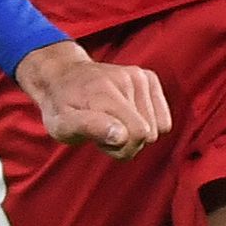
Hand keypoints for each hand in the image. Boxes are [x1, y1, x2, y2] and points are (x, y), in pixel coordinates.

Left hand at [15, 41, 172, 159]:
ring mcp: (139, 76)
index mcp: (103, 92)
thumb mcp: (62, 124)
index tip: (98, 141)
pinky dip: (147, 123)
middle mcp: (125, 79)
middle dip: (127, 142)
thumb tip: (122, 135)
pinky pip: (164, 120)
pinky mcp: (148, 78)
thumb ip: (89, 128)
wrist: (63, 76)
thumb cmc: (61, 107)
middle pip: (148, 135)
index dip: (119, 149)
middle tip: (102, 130)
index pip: (136, 134)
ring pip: (157, 129)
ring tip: (111, 120)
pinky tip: (124, 115)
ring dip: (135, 133)